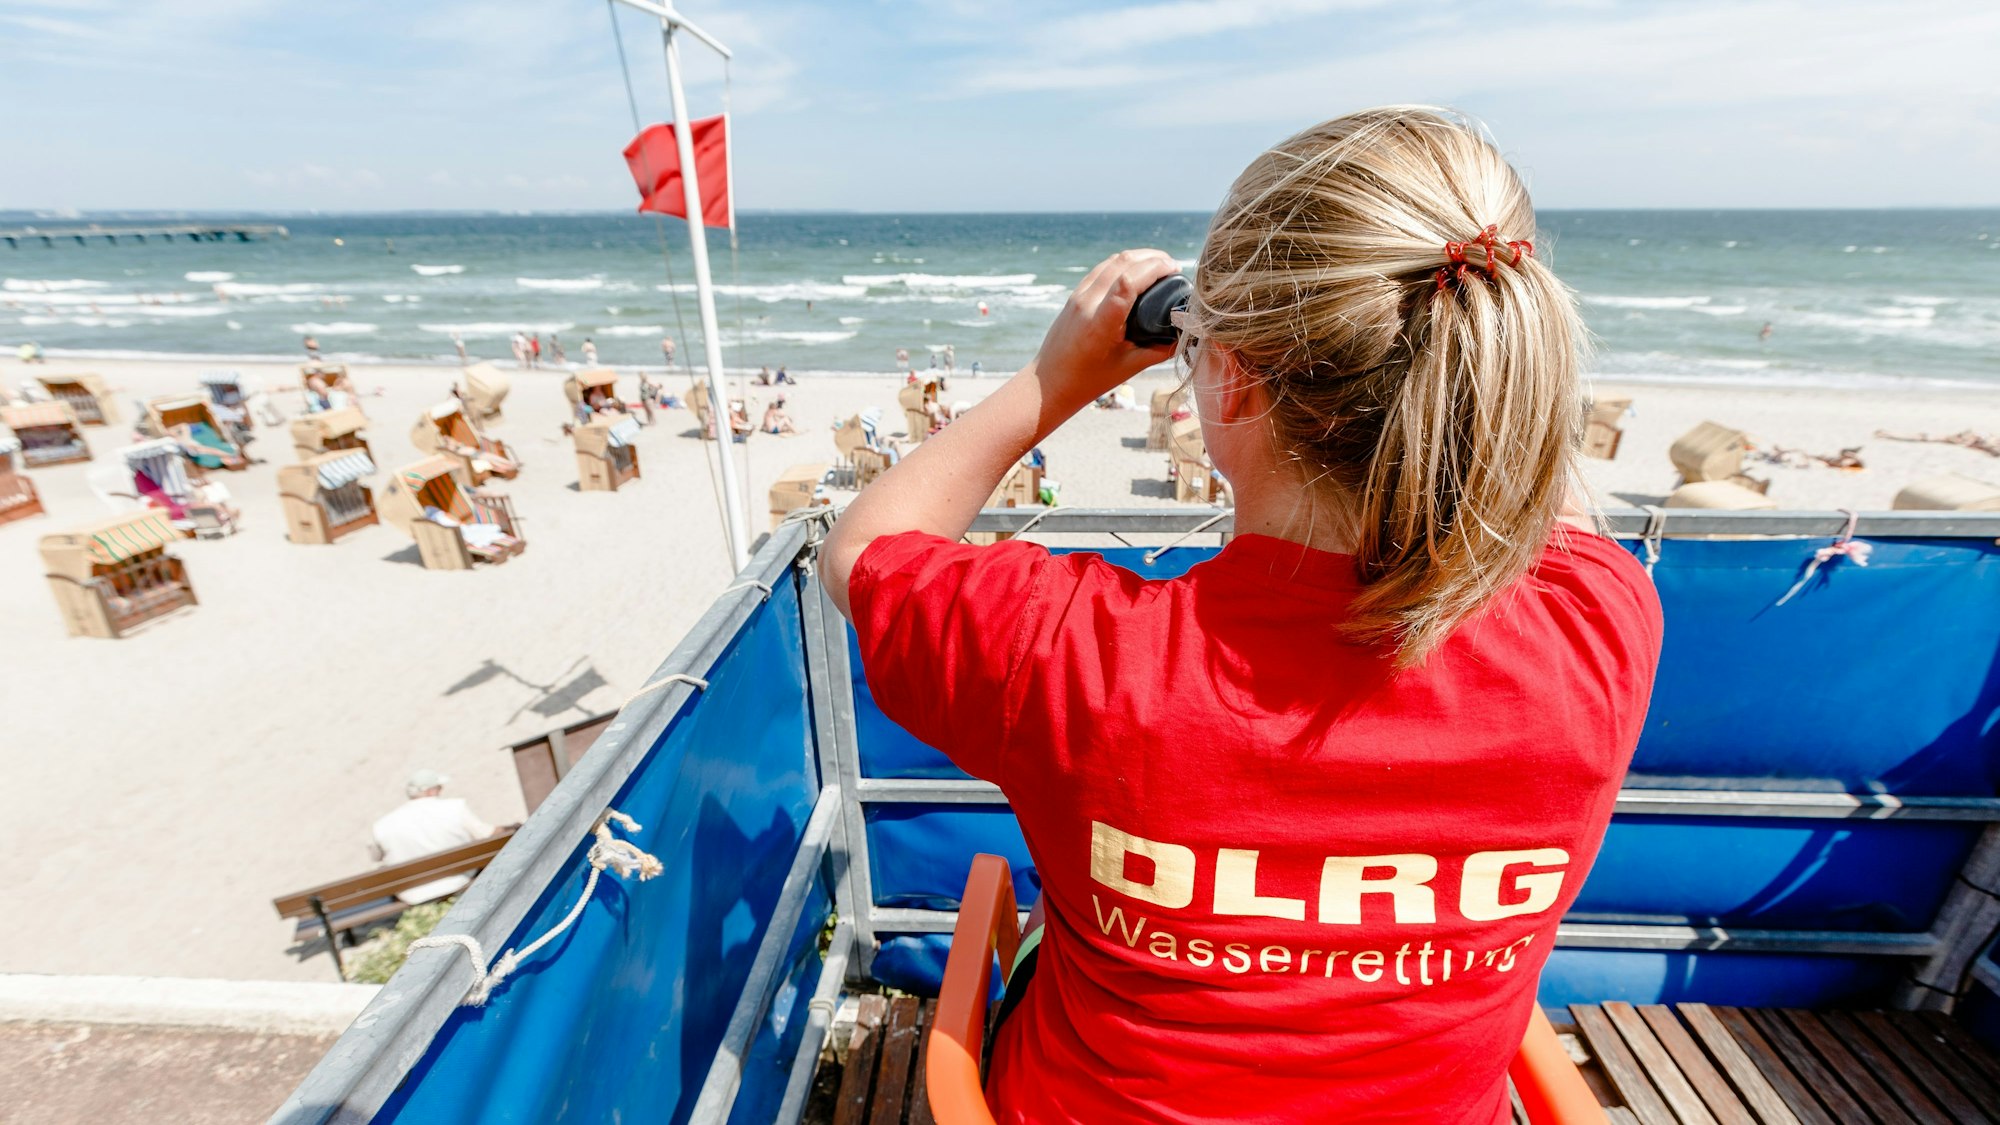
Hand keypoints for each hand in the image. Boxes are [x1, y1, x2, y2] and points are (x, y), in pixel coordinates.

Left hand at [1032, 249, 1180, 407]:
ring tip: (1161, 263)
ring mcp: (1078, 296)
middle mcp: (1086, 304)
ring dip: (1139, 256)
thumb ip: (1159, 350)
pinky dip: (1124, 262)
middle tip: (1174, 266)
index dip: (1154, 269)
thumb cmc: (1089, 380)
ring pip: (1112, 261)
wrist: (1049, 382)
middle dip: (1153, 258)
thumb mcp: (1129, 368)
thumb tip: (1186, 334)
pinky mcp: (1075, 295)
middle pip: (1122, 263)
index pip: (1126, 284)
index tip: (1174, 269)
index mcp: (1099, 324)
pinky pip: (1102, 268)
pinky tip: (1137, 268)